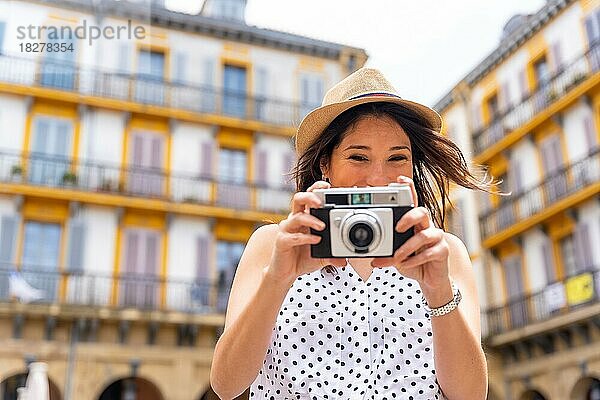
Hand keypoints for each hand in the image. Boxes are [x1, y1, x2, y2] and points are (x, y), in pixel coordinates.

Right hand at [266, 181, 346, 284]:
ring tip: (322, 226)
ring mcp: (287, 230)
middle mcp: (294, 220)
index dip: (316, 188)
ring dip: (311, 220)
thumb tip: (345, 259)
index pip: (308, 196)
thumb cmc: (302, 258)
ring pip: (296, 216)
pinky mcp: (282, 241)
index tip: (328, 187)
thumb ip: (333, 254)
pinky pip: (293, 236)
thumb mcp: (322, 255)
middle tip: (321, 203)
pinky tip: (315, 240)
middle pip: (298, 198)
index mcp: (304, 217)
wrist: (286, 273)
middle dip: (310, 197)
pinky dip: (305, 238)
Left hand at [371, 176, 450, 292]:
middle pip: (422, 211)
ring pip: (426, 235)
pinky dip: (415, 260)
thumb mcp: (396, 255)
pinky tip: (406, 264)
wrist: (429, 279)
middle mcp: (426, 226)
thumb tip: (373, 258)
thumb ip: (386, 252)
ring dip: (408, 247)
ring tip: (397, 257)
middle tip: (397, 228)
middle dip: (409, 217)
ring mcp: (437, 238)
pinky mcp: (442, 251)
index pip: (413, 200)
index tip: (399, 180)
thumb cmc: (412, 261)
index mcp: (414, 222)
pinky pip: (430, 252)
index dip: (409, 188)